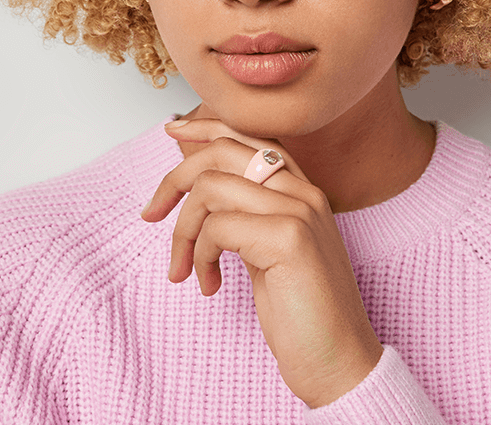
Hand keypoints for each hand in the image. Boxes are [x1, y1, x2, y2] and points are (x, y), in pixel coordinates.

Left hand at [141, 117, 383, 408]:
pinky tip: (211, 285)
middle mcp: (304, 191)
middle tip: (151, 216)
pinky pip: (216, 228)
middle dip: (173, 180)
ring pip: (210, 189)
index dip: (204, 127)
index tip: (170, 129)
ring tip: (184, 269)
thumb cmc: (302, 313)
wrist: (338, 363)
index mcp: (302, 190)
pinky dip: (198, 257)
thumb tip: (197, 180)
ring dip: (182, 232)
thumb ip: (243, 211)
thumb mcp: (266, 250)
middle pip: (222, 152)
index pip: (248, 136)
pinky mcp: (288, 238)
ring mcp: (299, 210)